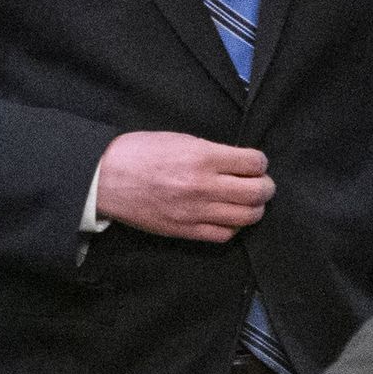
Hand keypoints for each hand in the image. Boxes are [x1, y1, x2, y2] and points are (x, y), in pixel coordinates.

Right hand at [95, 131, 272, 242]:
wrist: (106, 179)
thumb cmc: (139, 152)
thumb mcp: (179, 139)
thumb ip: (211, 152)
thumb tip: (237, 162)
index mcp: (202, 157)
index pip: (253, 163)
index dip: (260, 162)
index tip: (257, 163)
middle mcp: (204, 186)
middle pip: (257, 193)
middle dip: (266, 187)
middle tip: (262, 184)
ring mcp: (196, 212)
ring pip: (246, 217)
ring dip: (254, 209)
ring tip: (249, 202)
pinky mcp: (186, 231)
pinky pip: (224, 235)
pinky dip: (234, 227)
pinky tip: (229, 217)